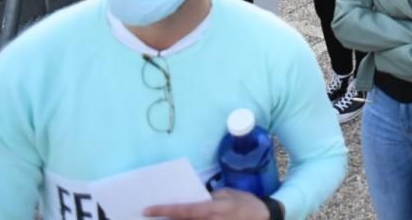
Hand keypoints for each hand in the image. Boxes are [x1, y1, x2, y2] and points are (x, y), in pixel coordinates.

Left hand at [145, 188, 268, 218]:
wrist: (264, 216)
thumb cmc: (245, 202)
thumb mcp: (227, 194)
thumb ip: (210, 199)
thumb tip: (195, 202)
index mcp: (211, 209)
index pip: (183, 210)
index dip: (164, 211)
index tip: (147, 210)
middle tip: (150, 217)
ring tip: (164, 218)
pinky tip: (181, 218)